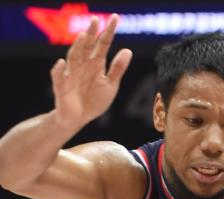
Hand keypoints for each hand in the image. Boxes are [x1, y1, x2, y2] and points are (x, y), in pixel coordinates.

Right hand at [50, 15, 132, 133]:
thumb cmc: (94, 100)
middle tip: (96, 20)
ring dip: (78, 47)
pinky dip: (59, 69)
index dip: (108, 32)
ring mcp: (71, 73)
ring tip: (83, 37)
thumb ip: (117, 69)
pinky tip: (62, 62)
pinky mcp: (61, 86)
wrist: (78, 119)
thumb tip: (128, 50)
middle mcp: (83, 64)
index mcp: (96, 64)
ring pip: (74, 57)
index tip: (116, 18)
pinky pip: (58, 76)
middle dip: (91, 34)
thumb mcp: (110, 85)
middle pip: (87, 46)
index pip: (103, 44)